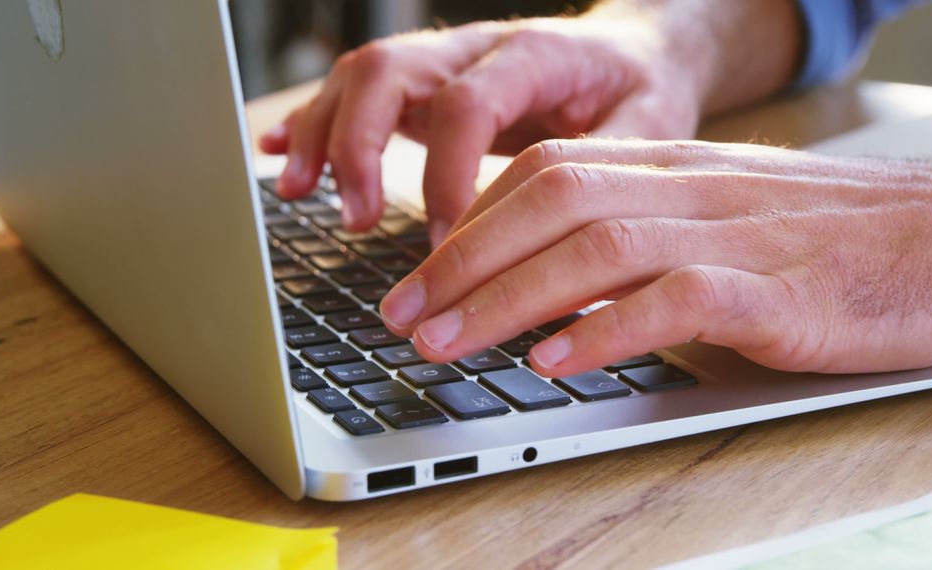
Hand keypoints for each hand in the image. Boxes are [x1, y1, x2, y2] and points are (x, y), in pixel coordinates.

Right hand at [258, 12, 719, 241]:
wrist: (633, 49)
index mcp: (534, 53)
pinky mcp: (425, 82)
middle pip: (390, 72)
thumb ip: (606, 171)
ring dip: (323, 133)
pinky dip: (313, 120)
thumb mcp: (649, 124)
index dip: (447, 174)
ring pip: (361, 76)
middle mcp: (475, 48)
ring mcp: (443, 60)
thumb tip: (565, 248)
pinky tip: (281, 155)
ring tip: (300, 194)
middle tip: (359, 219)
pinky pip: (355, 90)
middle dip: (360, 145)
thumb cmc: (640, 89)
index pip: (469, 106)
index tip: (445, 243)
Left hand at [378, 139, 931, 374]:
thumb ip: (645, 231)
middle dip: (460, 260)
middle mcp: (690, 187)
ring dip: (504, 297)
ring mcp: (732, 233)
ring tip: (445, 341)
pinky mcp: (776, 290)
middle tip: (401, 315)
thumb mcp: (723, 215)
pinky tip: (553, 361)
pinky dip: (603, 329)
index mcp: (673, 164)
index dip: (467, 222)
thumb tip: (554, 288)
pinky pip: (673, 300)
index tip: (418, 274)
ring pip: (593, 247)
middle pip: (547, 201)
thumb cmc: (834, 236)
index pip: (544, 171)